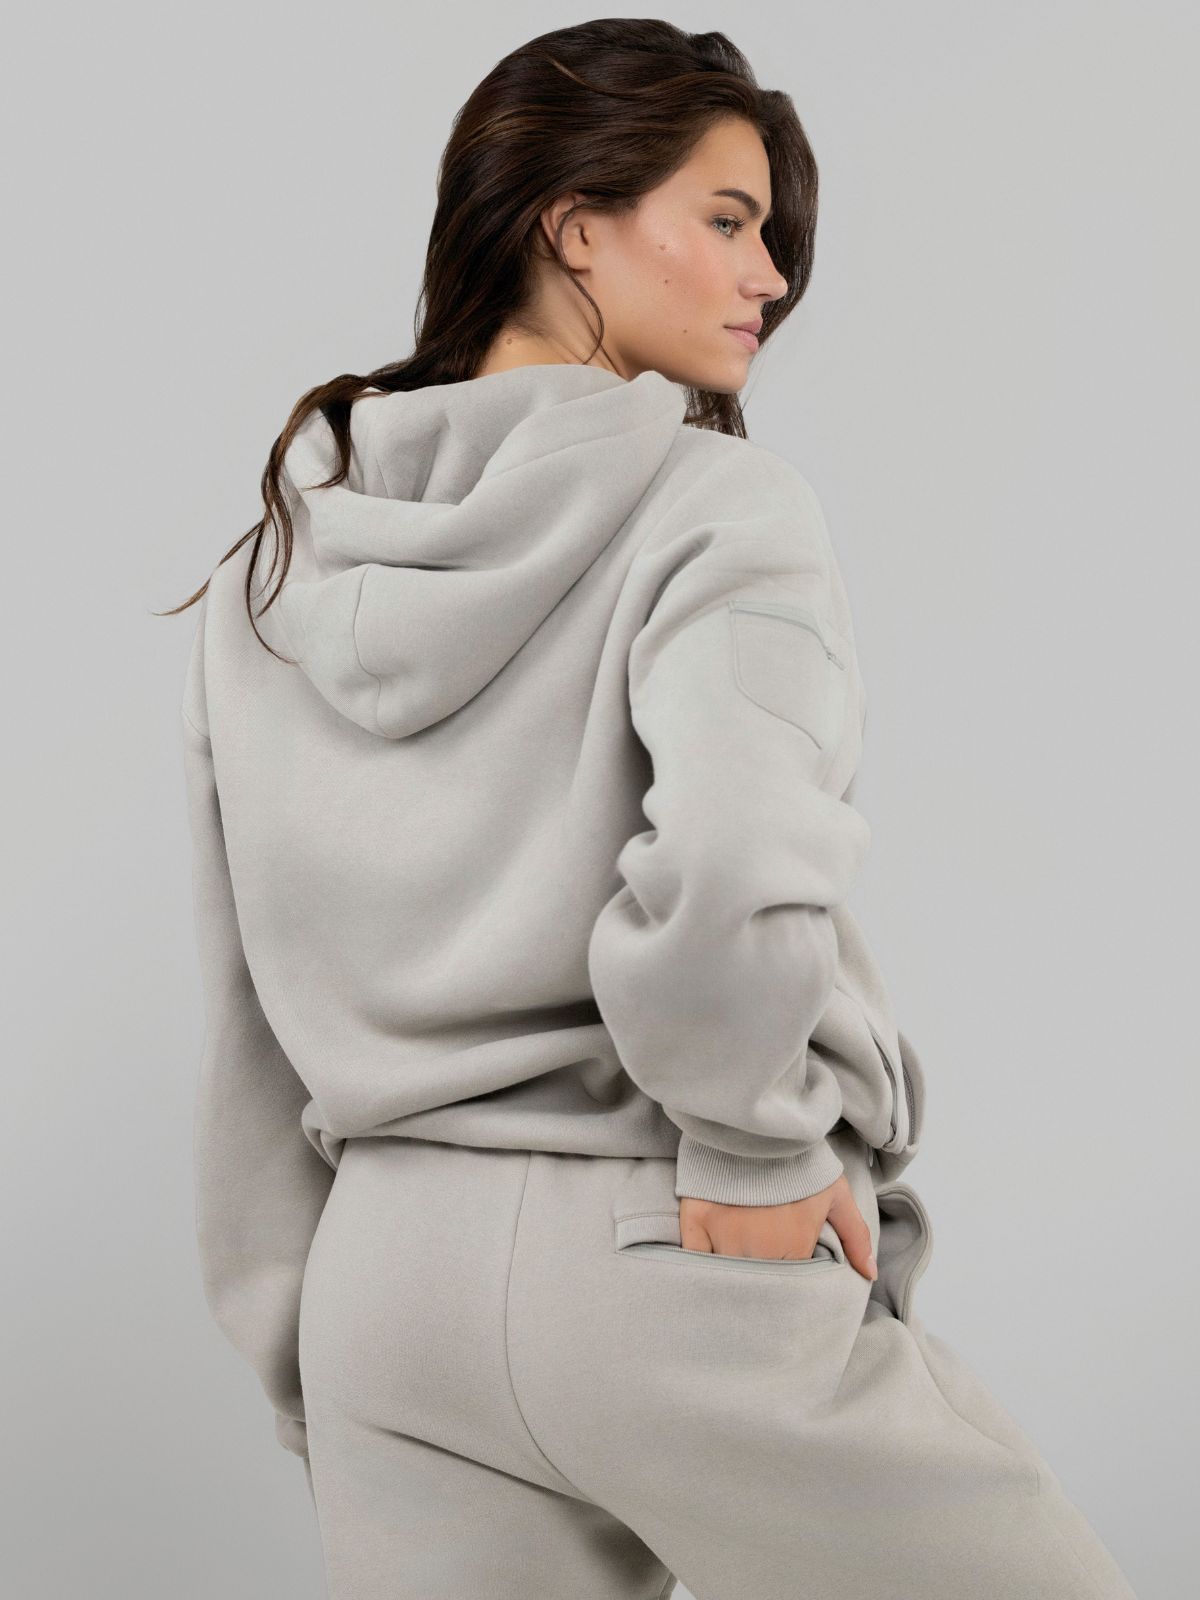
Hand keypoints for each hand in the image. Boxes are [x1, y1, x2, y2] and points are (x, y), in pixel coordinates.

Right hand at [679, 1173, 877, 1279]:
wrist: (758, 1124)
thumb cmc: (798, 1161)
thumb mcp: (834, 1192)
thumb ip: (855, 1235)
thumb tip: (868, 1274)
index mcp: (792, 1249)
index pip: (788, 1286)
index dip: (787, 1284)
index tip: (784, 1275)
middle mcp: (756, 1251)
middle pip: (755, 1286)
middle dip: (759, 1287)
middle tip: (760, 1276)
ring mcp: (722, 1237)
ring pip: (725, 1278)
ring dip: (730, 1282)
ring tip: (735, 1272)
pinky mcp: (696, 1222)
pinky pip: (694, 1259)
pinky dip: (698, 1266)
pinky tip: (705, 1264)